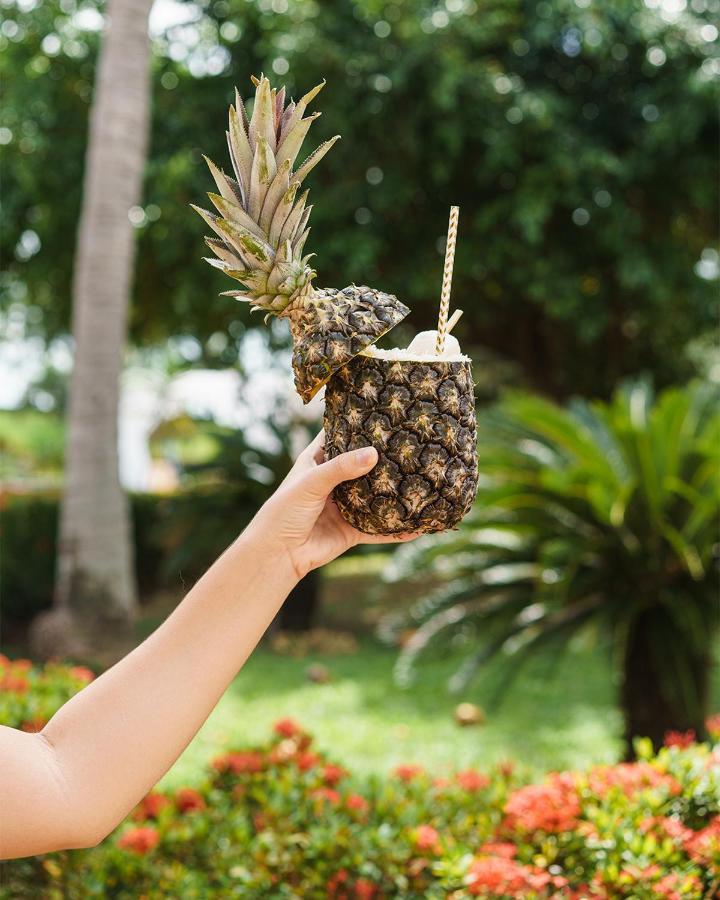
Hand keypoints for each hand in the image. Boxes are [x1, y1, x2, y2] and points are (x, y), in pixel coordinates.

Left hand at [246, 431, 419, 578]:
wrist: (277, 555)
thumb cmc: (284, 512)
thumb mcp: (311, 483)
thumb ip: (341, 468)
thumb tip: (374, 454)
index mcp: (317, 461)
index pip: (338, 434)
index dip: (355, 423)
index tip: (380, 409)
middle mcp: (333, 481)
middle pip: (362, 464)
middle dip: (383, 456)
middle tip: (411, 441)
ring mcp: (344, 506)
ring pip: (374, 496)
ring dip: (393, 492)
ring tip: (422, 479)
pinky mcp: (352, 530)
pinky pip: (379, 529)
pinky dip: (396, 530)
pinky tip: (418, 526)